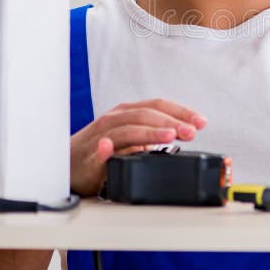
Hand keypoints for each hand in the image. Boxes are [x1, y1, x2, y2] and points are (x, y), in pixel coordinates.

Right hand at [70, 99, 206, 195]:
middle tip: (192, 132)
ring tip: (169, 137)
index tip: (201, 122)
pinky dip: (105, 149)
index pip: (158, 105)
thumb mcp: (133, 139)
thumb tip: (184, 135)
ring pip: (128, 130)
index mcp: (129, 113)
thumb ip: (155, 135)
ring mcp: (102, 136)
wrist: (69, 163)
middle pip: (147, 115)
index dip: (181, 111)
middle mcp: (116, 119)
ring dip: (150, 133)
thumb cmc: (102, 150)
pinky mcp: (90, 156)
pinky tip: (111, 149)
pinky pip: (98, 151)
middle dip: (172, 123)